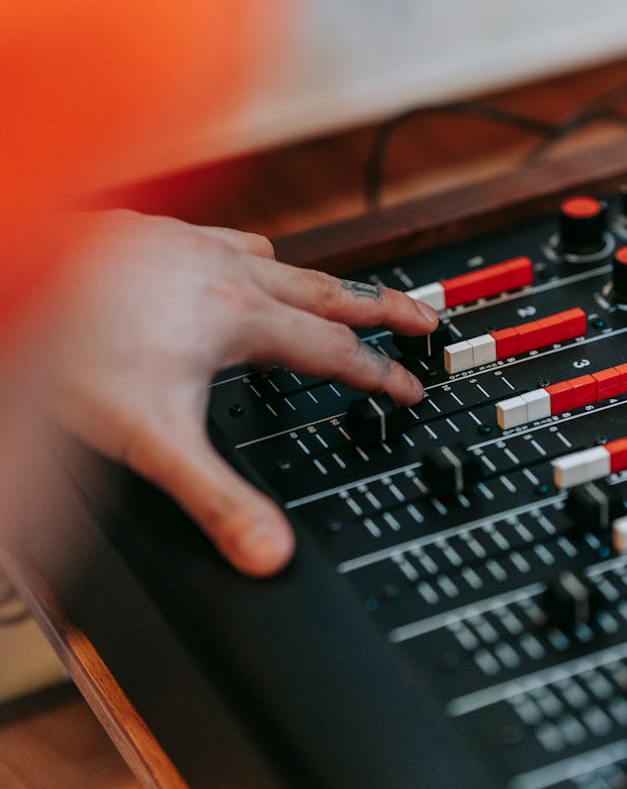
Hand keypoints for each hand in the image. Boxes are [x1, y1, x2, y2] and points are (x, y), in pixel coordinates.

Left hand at [48, 211, 437, 575]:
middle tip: (423, 315)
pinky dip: (248, 255)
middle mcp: (226, 275)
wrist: (19, 283)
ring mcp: (192, 248)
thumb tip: (267, 553)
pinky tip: (233, 263)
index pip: (333, 353)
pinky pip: (224, 239)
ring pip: (278, 261)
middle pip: (328, 290)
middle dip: (382, 307)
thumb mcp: (152, 442)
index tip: (409, 389)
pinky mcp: (158, 235)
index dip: (378, 374)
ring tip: (338, 294)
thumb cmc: (76, 353)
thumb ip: (215, 501)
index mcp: (241, 320)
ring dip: (315, 282)